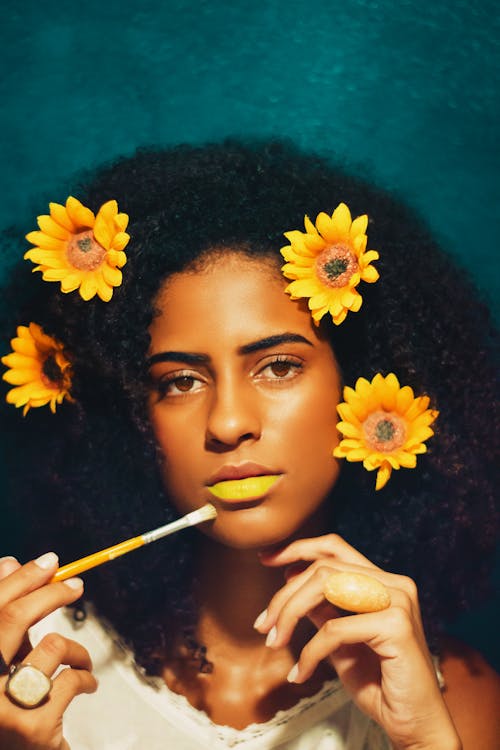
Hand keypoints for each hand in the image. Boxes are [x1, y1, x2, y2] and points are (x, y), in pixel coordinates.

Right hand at [0, 554, 96, 749]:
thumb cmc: (9, 710)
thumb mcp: (1, 663)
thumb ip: (4, 621)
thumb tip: (10, 563)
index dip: (20, 579)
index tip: (49, 562)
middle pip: (13, 617)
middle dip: (51, 593)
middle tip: (76, 585)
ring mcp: (1, 708)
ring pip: (51, 646)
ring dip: (75, 651)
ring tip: (79, 663)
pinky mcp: (31, 727)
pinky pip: (71, 679)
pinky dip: (86, 677)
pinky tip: (85, 685)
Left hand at [256, 535, 460, 749]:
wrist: (414, 725)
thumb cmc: (379, 685)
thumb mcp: (340, 641)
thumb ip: (322, 609)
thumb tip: (291, 580)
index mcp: (383, 581)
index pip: (335, 548)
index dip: (298, 549)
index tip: (266, 558)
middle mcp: (394, 583)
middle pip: (323, 568)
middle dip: (285, 595)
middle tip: (264, 625)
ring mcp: (397, 600)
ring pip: (325, 586)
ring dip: (290, 614)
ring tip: (275, 641)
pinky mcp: (395, 625)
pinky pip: (334, 628)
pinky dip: (309, 651)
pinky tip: (300, 673)